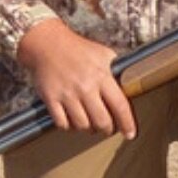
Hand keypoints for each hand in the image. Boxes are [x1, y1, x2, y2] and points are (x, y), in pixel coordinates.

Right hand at [15, 17, 136, 137]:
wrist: (47, 44)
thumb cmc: (77, 49)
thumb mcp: (103, 54)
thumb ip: (116, 71)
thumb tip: (130, 85)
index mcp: (101, 75)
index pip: (119, 105)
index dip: (127, 123)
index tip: (130, 133)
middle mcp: (85, 87)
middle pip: (101, 121)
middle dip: (107, 129)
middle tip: (107, 128)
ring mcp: (67, 94)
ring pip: (82, 125)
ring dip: (88, 128)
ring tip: (89, 123)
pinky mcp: (51, 99)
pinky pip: (62, 123)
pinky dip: (69, 126)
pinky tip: (72, 120)